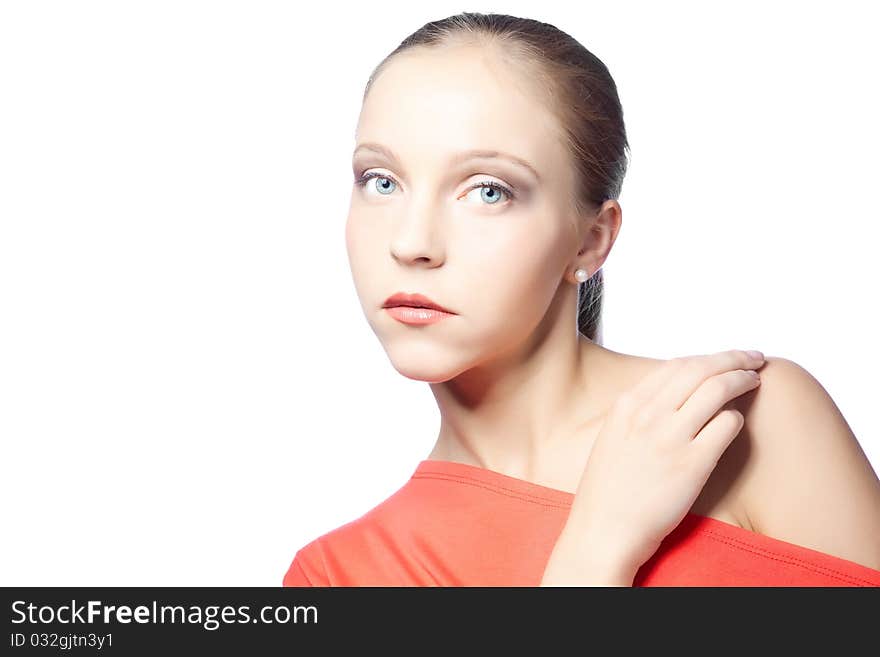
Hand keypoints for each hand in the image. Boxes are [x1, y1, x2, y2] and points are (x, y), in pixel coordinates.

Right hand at [542, 348, 765, 584]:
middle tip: (752, 358)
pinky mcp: (693, 463)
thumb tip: (672, 395)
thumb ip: (638, 412)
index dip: (706, 357)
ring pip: (719, 388)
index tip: (721, 359)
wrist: (604, 531)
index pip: (675, 364)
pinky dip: (737, 417)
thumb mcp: (612, 437)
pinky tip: (737, 423)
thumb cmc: (607, 492)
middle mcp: (649, 414)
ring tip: (755, 381)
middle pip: (701, 368)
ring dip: (742, 379)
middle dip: (733, 358)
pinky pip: (727, 425)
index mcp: (627, 405)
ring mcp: (671, 437)